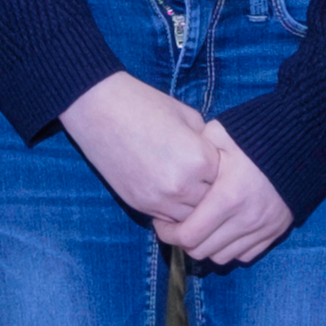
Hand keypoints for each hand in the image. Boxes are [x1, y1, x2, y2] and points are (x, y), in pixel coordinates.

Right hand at [60, 71, 222, 231]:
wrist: (99, 109)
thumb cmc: (145, 105)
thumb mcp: (188, 116)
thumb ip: (208, 142)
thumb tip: (219, 160)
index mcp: (199, 159)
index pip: (226, 179)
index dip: (222, 171)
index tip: (213, 161)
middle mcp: (182, 184)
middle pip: (211, 203)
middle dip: (209, 191)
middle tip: (201, 177)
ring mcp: (159, 198)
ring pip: (190, 218)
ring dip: (191, 205)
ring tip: (186, 186)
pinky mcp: (139, 204)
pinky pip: (167, 220)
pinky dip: (171, 210)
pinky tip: (168, 191)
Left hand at [162, 123, 291, 267]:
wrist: (304, 144)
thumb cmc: (257, 138)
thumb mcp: (222, 133)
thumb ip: (195, 147)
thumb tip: (176, 161)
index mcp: (228, 197)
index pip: (189, 235)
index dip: (168, 233)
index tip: (161, 222)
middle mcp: (246, 219)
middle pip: (202, 251)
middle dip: (183, 241)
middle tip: (176, 226)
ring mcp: (262, 229)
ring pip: (222, 257)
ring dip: (206, 246)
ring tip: (199, 228)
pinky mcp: (274, 233)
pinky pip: (244, 255)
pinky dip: (229, 248)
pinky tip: (223, 231)